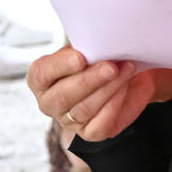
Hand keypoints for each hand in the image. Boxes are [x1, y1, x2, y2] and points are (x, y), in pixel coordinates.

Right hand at [27, 45, 171, 143]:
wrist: (129, 73)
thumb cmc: (103, 55)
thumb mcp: (92, 46)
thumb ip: (87, 45)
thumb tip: (97, 39)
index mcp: (42, 78)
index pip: (41, 73)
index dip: (59, 66)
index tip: (80, 57)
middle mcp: (50, 102)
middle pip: (62, 96)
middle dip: (89, 80)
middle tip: (111, 65)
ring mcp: (68, 120)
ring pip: (83, 109)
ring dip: (108, 88)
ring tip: (126, 70)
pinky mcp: (90, 132)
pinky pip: (99, 125)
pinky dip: (114, 106)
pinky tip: (124, 89)